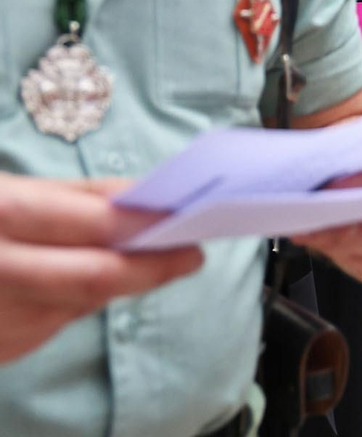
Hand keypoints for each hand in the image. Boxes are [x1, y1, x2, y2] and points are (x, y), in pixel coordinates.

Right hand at [0, 174, 202, 363]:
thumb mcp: (2, 187)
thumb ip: (74, 194)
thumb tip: (145, 194)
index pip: (91, 226)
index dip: (147, 223)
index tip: (191, 217)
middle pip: (94, 279)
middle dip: (152, 267)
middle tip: (192, 252)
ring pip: (77, 305)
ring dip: (114, 284)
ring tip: (137, 257)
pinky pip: (47, 324)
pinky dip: (71, 301)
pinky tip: (67, 280)